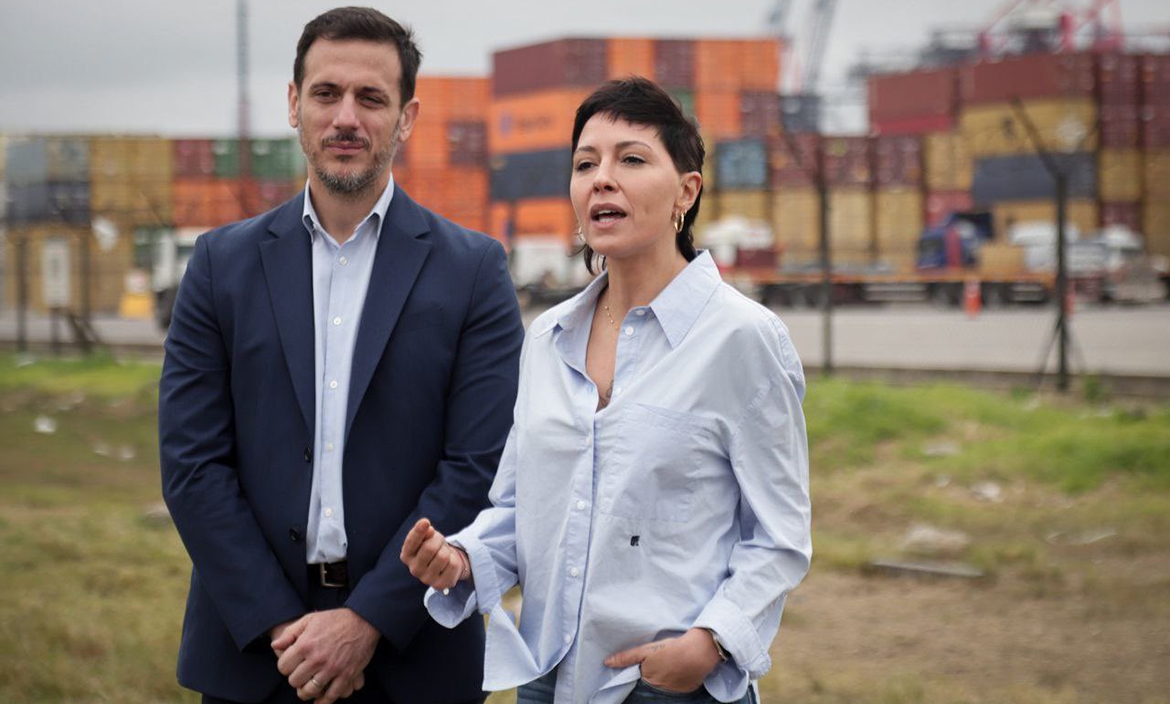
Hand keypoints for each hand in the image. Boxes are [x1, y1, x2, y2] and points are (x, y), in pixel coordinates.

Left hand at [272, 609, 377, 702]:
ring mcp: (332, 668)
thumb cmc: (335, 619)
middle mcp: (316, 659)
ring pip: (310, 691)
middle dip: (295, 679)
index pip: (283, 667)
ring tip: (308, 687)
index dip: (285, 666)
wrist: (363, 620)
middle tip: (301, 674)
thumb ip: (290, 633)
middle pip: (295, 681)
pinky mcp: (346, 675)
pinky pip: (331, 695)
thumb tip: (275, 645)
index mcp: (305, 645)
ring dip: (306, 692)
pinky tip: (319, 700)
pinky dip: (323, 701)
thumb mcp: (309, 619)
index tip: (291, 664)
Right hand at [400, 518, 470, 590]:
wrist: (445, 564)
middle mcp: (413, 569)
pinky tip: (448, 564)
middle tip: (439, 542)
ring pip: (443, 557)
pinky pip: (453, 565)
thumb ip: (425, 532)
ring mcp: (426, 579)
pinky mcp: (440, 585)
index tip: (425, 522)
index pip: (411, 542)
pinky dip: (454, 560)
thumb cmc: (434, 546)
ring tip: (443, 553)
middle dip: (438, 540)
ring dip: (447, 550)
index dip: (418, 531)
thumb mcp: (428, 536)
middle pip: (430, 548)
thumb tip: (428, 529)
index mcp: (407, 555)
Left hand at [604, 628, 723, 693]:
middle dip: (649, 677)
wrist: (697, 653)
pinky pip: (675, 688)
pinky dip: (674, 682)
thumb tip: (607, 663)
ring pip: (662, 687)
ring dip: (662, 680)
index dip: (637, 673)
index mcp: (647, 678)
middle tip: (655, 665)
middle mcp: (658, 688)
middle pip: (649, 684)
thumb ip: (627, 657)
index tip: (639, 667)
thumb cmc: (671, 649)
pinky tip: (677, 671)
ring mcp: (672, 691)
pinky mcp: (685, 690)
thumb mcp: (646, 650)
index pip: (637, 680)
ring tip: (666, 667)